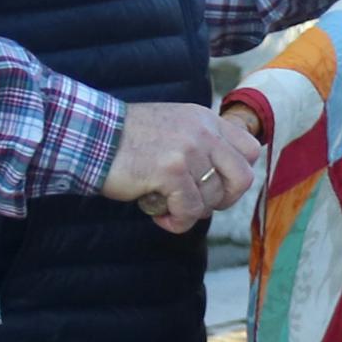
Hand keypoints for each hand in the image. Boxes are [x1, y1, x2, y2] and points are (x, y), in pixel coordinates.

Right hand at [103, 102, 255, 232]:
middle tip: (198, 204)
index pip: (249, 149)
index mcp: (205, 119)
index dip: (237, 175)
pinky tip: (160, 217)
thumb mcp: (173, 128)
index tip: (215, 185)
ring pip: (213, 199)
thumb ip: (200, 144)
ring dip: (191, 211)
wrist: (92, 136)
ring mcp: (188, 150)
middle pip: (242, 178)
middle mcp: (203, 131)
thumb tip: (221, 184)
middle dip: (224, 200)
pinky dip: (177, 222)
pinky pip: (190, 211)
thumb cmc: (127, 139)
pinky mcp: (170, 171)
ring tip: (167, 207)